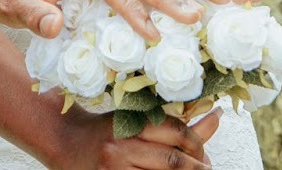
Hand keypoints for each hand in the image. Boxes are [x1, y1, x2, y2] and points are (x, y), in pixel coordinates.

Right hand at [50, 107, 220, 169]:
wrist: (65, 142)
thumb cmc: (106, 130)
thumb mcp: (137, 120)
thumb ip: (177, 125)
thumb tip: (216, 117)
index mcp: (130, 122)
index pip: (175, 131)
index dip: (197, 142)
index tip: (203, 151)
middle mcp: (120, 146)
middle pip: (172, 161)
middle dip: (196, 167)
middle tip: (206, 168)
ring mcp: (113, 169)